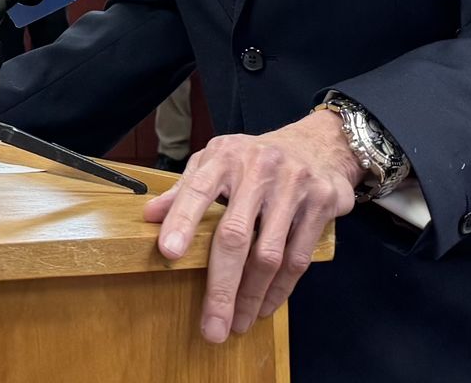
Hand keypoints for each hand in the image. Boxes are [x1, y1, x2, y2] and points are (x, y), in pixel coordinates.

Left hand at [143, 110, 360, 342]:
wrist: (319, 142)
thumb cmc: (255, 159)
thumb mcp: (218, 161)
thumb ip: (186, 189)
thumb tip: (149, 215)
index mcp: (226, 156)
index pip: (198, 189)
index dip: (182, 220)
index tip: (168, 253)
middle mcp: (260, 168)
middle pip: (236, 235)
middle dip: (222, 287)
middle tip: (212, 327)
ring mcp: (294, 185)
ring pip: (269, 254)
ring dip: (251, 296)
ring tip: (237, 323)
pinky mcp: (321, 203)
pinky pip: (298, 257)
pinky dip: (280, 289)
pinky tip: (264, 306)